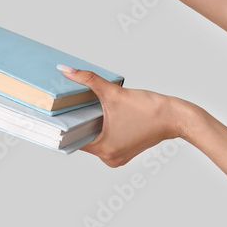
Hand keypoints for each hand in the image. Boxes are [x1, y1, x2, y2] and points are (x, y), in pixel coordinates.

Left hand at [60, 66, 193, 166]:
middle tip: (61, 109)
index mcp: (104, 149)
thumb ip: (87, 79)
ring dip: (88, 125)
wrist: (177, 117)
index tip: (49, 117)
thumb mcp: (114, 92)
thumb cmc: (150, 109)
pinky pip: (104, 140)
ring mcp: (118, 156)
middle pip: (81, 138)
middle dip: (75, 123)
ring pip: (93, 139)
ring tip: (79, 110)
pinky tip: (96, 115)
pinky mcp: (125, 151)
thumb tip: (66, 69)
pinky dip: (100, 128)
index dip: (61, 126)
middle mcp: (109, 158)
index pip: (71, 140)